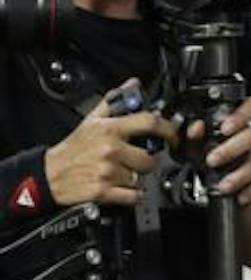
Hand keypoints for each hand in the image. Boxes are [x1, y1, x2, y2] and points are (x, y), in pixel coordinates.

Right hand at [45, 80, 175, 207]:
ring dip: (135, 177)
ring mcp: (108, 171)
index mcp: (110, 129)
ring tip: (119, 171)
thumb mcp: (91, 120)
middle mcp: (111, 149)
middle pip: (150, 158)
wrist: (49, 175)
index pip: (150, 123)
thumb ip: (115, 102)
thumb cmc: (73, 149)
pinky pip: (134, 195)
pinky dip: (131, 194)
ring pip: (142, 178)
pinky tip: (119, 186)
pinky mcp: (104, 191)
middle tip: (132, 159)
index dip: (168, 129)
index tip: (173, 135)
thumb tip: (133, 84)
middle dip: (145, 161)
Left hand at [184, 95, 250, 205]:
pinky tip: (240, 196)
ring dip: (240, 174)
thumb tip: (196, 128)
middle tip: (212, 160)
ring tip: (224, 186)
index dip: (241, 114)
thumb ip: (194, 136)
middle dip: (232, 148)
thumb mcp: (195, 146)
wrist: (220, 180)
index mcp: (238, 122)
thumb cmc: (207, 156)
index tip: (224, 128)